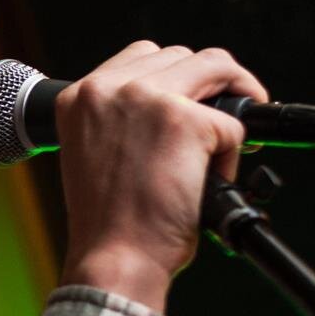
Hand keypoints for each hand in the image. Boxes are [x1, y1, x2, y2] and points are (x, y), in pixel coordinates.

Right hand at [55, 41, 267, 310]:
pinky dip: (232, 157)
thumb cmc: (109, 223)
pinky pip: (235, 125)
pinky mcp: (187, 121)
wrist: (114, 259)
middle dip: (208, 85)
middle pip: (182, 56)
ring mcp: (149, 100)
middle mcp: (109, 88)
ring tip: (224, 145)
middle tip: (222, 122)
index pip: (141, 56)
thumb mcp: (96, 153)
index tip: (191, 99)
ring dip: (228, 105)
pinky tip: (209, 184)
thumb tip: (180, 103)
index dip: (174, 78)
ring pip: (217, 68)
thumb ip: (123, 119)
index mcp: (79, 96)